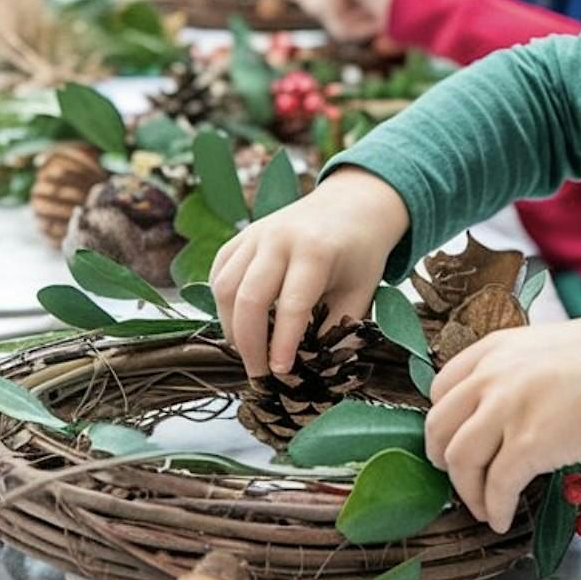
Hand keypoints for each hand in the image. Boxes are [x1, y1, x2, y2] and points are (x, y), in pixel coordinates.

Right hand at [210, 168, 409, 376]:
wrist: (354, 204)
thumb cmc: (360, 254)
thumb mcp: (360, 293)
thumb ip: (334, 329)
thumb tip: (308, 369)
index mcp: (315, 251)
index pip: (291, 306)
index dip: (282, 344)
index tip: (280, 373)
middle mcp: (279, 238)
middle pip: (247, 298)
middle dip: (248, 344)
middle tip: (258, 375)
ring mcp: (255, 234)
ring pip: (224, 287)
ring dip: (230, 327)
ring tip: (247, 351)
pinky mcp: (242, 236)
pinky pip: (219, 273)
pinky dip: (222, 304)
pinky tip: (238, 323)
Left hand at [426, 313, 580, 532]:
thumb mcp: (549, 346)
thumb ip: (519, 370)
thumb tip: (511, 401)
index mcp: (494, 350)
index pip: (442, 388)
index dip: (442, 420)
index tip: (448, 439)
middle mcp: (491, 377)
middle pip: (440, 426)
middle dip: (441, 458)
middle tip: (455, 476)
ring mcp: (505, 410)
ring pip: (460, 461)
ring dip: (467, 492)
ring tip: (481, 508)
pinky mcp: (527, 445)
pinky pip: (496, 486)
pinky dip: (493, 508)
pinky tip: (501, 519)